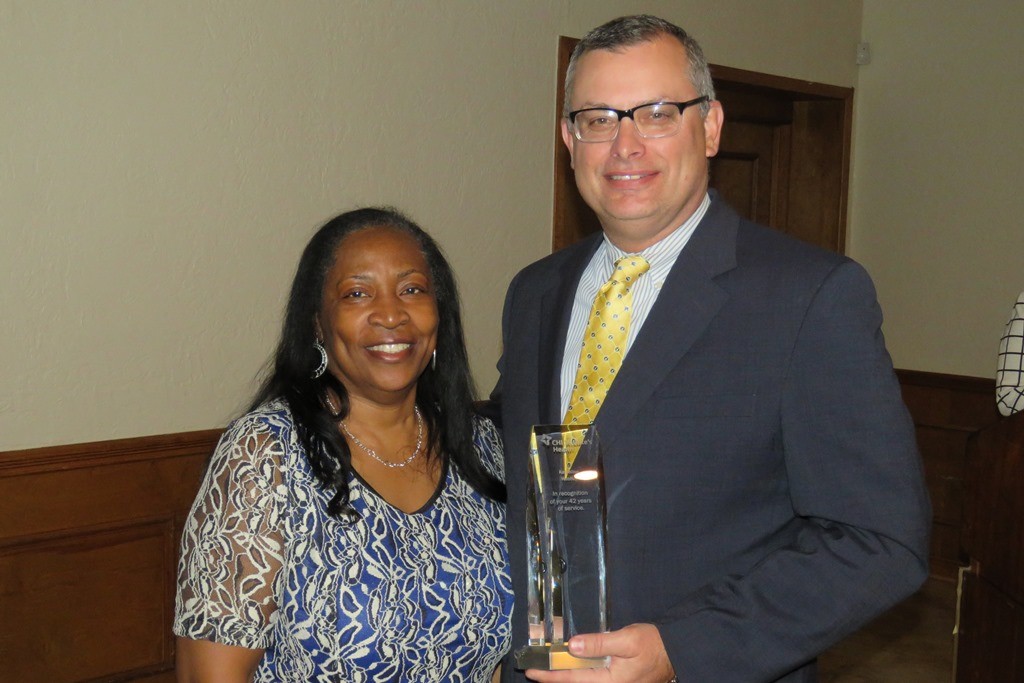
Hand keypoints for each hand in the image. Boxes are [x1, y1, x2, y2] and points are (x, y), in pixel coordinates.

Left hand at [525, 623, 674, 681]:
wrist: (676, 652)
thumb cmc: (653, 645)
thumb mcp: (626, 640)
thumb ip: (598, 643)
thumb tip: (571, 646)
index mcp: (610, 682)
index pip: (572, 679)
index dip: (550, 675)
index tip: (532, 670)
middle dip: (554, 678)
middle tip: (533, 670)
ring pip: (583, 682)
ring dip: (565, 676)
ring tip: (547, 669)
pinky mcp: (617, 681)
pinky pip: (591, 678)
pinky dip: (578, 673)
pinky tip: (571, 666)